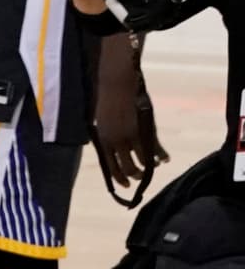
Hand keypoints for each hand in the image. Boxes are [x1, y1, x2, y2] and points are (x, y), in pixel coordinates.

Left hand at [94, 44, 168, 189]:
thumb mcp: (103, 122)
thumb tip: (115, 153)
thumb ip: (109, 138)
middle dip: (136, 175)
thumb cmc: (109, 100)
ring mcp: (132, 136)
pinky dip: (161, 155)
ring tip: (155, 165)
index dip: (119, 179)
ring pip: (143, 161)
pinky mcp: (145, 129)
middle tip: (141, 176)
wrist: (117, 83)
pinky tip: (165, 158)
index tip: (126, 185)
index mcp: (104, 141)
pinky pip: (156, 148)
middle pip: (129, 168)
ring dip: (150, 166)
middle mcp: (117, 142)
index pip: (111, 167)